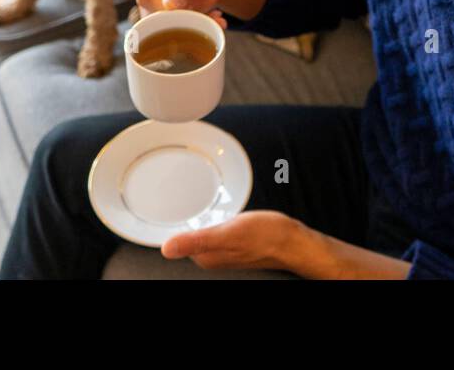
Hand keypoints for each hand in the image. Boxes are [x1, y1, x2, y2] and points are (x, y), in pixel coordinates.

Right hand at [133, 0, 237, 26]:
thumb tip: (168, 5)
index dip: (163, 11)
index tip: (187, 18)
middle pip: (149, 12)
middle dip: (177, 21)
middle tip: (207, 19)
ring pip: (158, 23)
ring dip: (186, 26)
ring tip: (213, 17)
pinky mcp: (159, 11)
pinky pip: (167, 28)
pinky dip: (189, 28)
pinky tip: (210, 20)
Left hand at [161, 211, 312, 272]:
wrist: (293, 242)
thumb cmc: (267, 236)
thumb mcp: (230, 233)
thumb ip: (197, 241)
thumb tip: (166, 249)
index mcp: (206, 256)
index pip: (176, 242)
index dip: (167, 225)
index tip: (160, 208)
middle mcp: (212, 256)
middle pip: (186, 237)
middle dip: (180, 220)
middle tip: (173, 198)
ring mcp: (223, 250)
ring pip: (200, 233)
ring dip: (196, 218)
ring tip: (190, 201)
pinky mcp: (234, 243)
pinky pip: (213, 230)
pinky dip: (211, 219)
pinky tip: (215, 210)